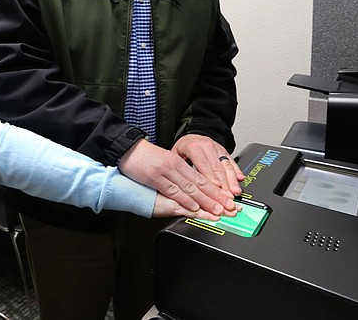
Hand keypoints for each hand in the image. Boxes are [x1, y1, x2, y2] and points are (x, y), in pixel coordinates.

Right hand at [118, 139, 239, 216]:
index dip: (217, 191)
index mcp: (179, 162)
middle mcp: (176, 166)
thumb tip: (190, 187)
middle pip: (201, 184)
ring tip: (218, 211)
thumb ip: (177, 173)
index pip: (203, 178)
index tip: (228, 201)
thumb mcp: (165, 161)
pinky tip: (193, 207)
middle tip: (231, 208)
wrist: (127, 147)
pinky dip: (185, 200)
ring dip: (206, 201)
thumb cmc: (144, 156)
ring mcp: (166, 171)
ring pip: (190, 188)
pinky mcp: (155, 176)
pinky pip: (173, 190)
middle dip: (217, 198)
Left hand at [171, 134, 244, 194]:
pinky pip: (231, 161)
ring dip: (232, 180)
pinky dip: (237, 171)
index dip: (210, 180)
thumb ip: (180, 169)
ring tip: (235, 192)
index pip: (203, 166)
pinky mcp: (224, 151)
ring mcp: (217, 148)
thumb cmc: (183, 148)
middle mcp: (207, 147)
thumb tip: (183, 187)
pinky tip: (240, 179)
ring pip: (226, 165)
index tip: (216, 191)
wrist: (192, 135)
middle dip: (223, 184)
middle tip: (227, 197)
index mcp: (193, 148)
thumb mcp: (175, 155)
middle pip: (217, 168)